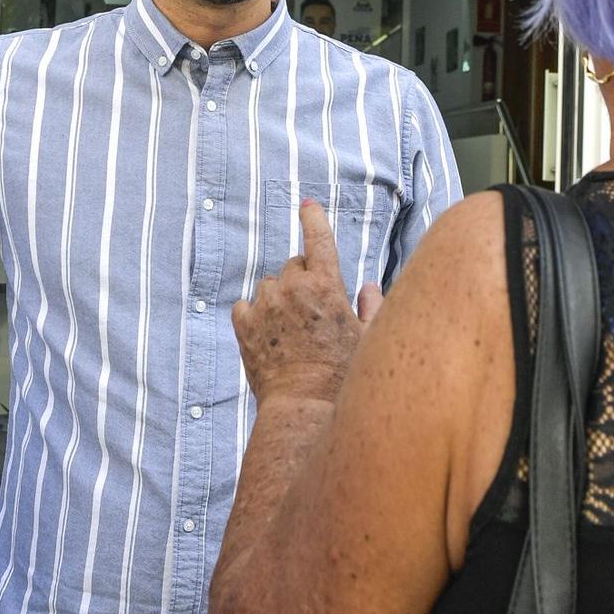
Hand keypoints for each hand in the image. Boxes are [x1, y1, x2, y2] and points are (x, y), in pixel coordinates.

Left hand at [232, 201, 381, 406]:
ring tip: (292, 332)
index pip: (318, 240)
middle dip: (303, 280)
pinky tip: (270, 337)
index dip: (314, 220)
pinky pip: (246, 305)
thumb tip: (368, 287)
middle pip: (293, 266)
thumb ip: (371, 306)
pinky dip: (255, 315)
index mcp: (326, 285)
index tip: (307, 206)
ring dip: (278, 298)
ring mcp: (264, 305)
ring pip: (269, 286)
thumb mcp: (368, 339)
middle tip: (313, 313)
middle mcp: (292, 288)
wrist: (305, 407)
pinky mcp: (242, 324)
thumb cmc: (344, 376)